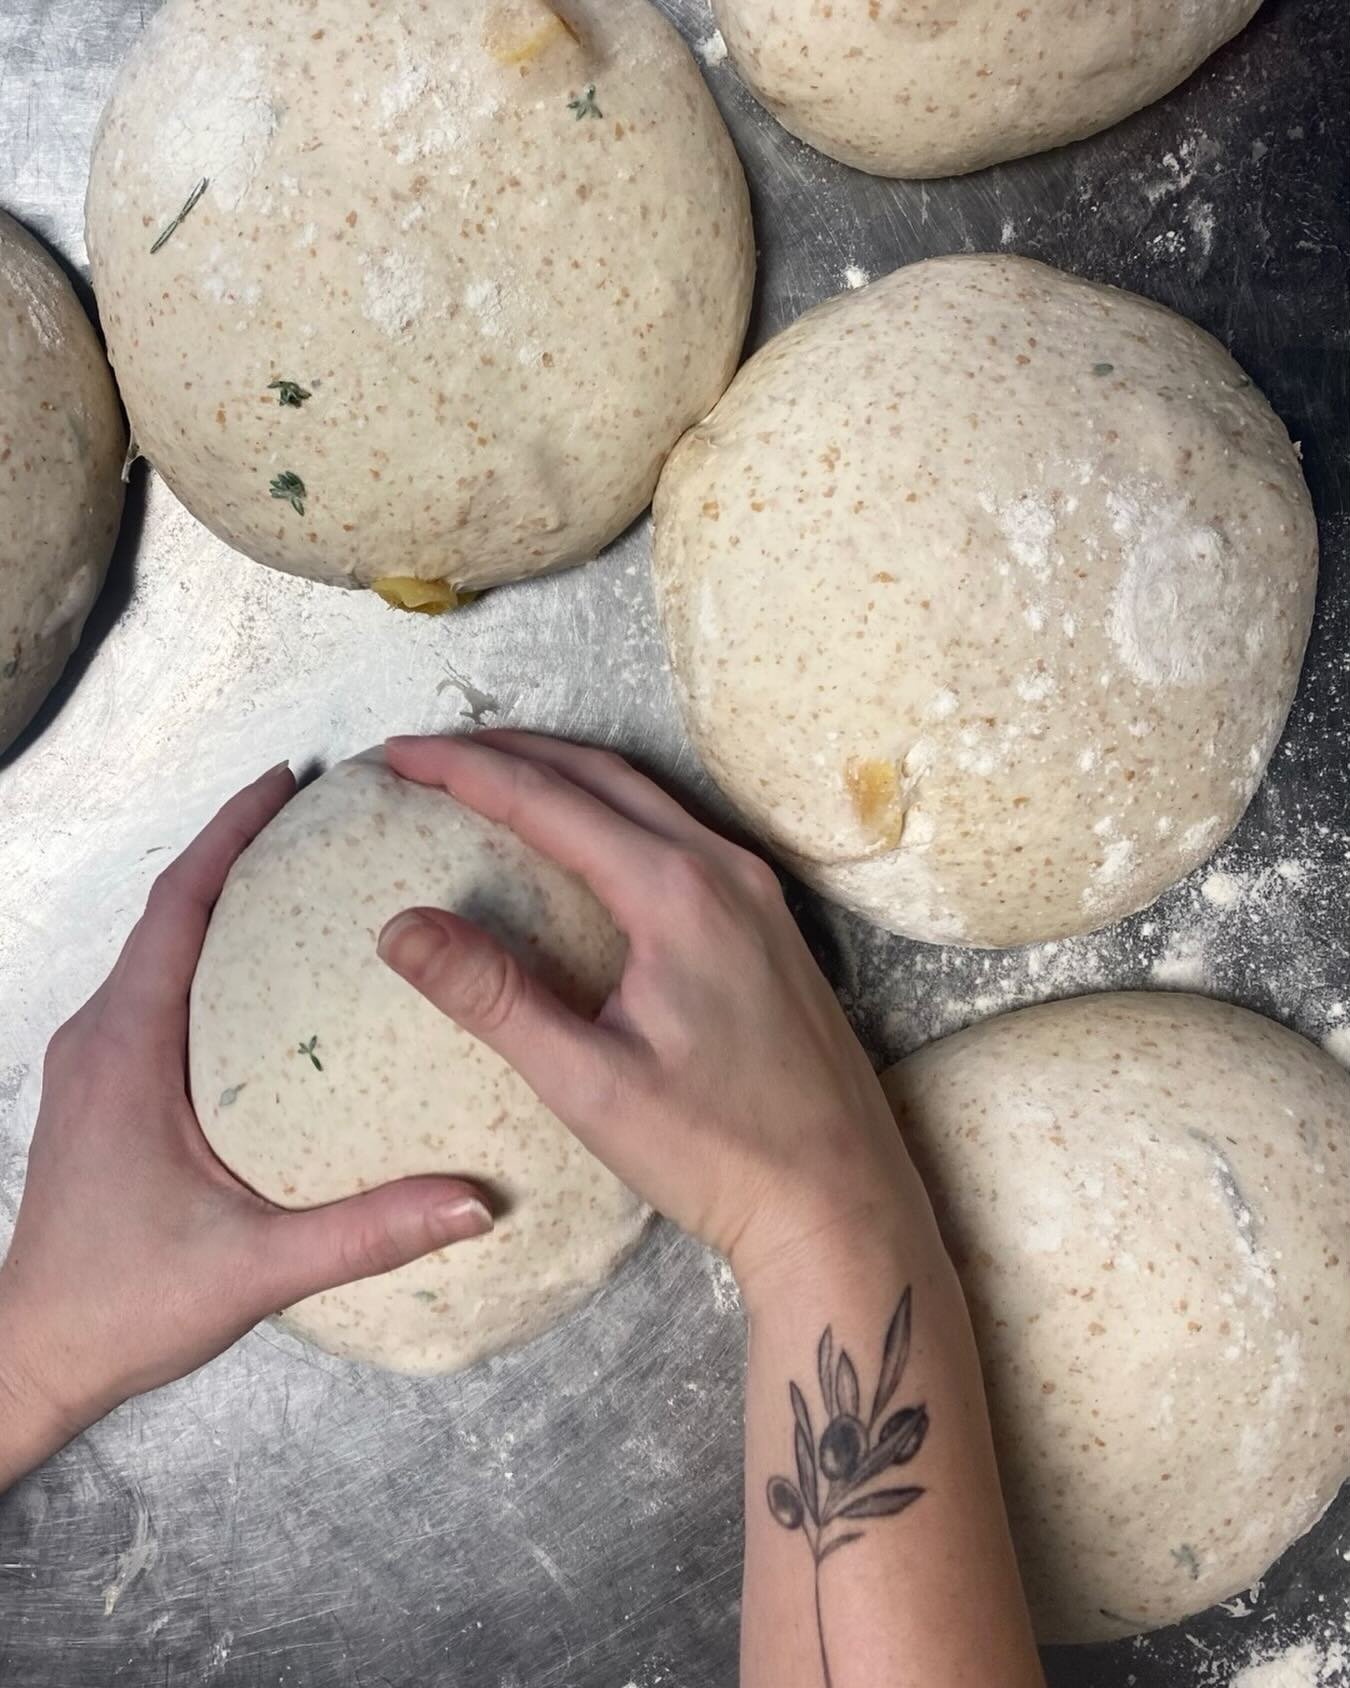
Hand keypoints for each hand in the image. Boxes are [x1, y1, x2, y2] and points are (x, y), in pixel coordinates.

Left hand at [0, 764, 490, 1469]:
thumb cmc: (123, 1305)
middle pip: (170, 912)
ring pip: (161, 950)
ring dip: (221, 902)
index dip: (230, 834)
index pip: (180, 907)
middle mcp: (101, 1038)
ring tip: (301, 878)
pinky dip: (210, 955)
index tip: (286, 781)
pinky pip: (159, 992)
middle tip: (316, 816)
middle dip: (236, 851)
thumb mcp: (254, 1269)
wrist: (33, 1358)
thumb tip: (476, 1200)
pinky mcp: (102, 1090)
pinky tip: (267, 979)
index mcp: (127, 1048)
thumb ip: (366, 1232)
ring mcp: (94, 1062)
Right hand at [377, 733, 915, 1295]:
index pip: (548, 800)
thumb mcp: (590, 1083)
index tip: (397, 755)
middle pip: (600, 774)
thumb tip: (399, 927)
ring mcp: (756, 891)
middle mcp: (725, 869)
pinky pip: (679, 830)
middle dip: (507, 752)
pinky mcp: (770, 921)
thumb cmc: (718, 1152)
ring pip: (645, 796)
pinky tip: (583, 839)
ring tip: (490, 775)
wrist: (840, 1200)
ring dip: (563, 773)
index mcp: (677, 893)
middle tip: (428, 754)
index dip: (464, 770)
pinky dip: (612, 810)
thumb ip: (494, 997)